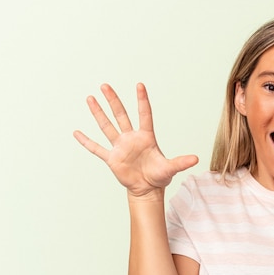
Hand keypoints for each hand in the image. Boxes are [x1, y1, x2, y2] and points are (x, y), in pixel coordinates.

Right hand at [73, 83, 197, 197]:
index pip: (144, 115)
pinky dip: (87, 142)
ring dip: (98, 113)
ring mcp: (120, 147)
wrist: (147, 189)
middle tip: (105, 85)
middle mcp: (131, 138)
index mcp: (146, 137)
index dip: (142, 101)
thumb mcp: (171, 168)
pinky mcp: (112, 158)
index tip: (139, 85)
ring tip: (90, 98)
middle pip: (121, 115)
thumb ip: (181, 162)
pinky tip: (77, 133)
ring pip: (107, 126)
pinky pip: (97, 148)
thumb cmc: (159, 176)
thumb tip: (196, 159)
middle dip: (113, 100)